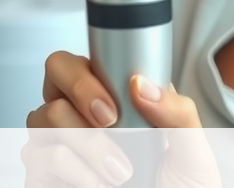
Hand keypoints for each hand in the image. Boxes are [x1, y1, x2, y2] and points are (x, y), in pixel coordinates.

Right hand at [23, 50, 219, 187]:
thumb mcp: (192, 152)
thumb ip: (177, 112)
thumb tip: (141, 83)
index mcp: (114, 98)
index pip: (85, 59)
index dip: (89, 71)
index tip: (116, 103)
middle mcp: (79, 115)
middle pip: (53, 74)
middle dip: (79, 92)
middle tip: (109, 122)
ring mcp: (56, 145)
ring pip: (43, 115)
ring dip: (87, 143)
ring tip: (118, 171)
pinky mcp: (41, 177)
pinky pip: (41, 157)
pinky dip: (76, 172)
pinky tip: (98, 184)